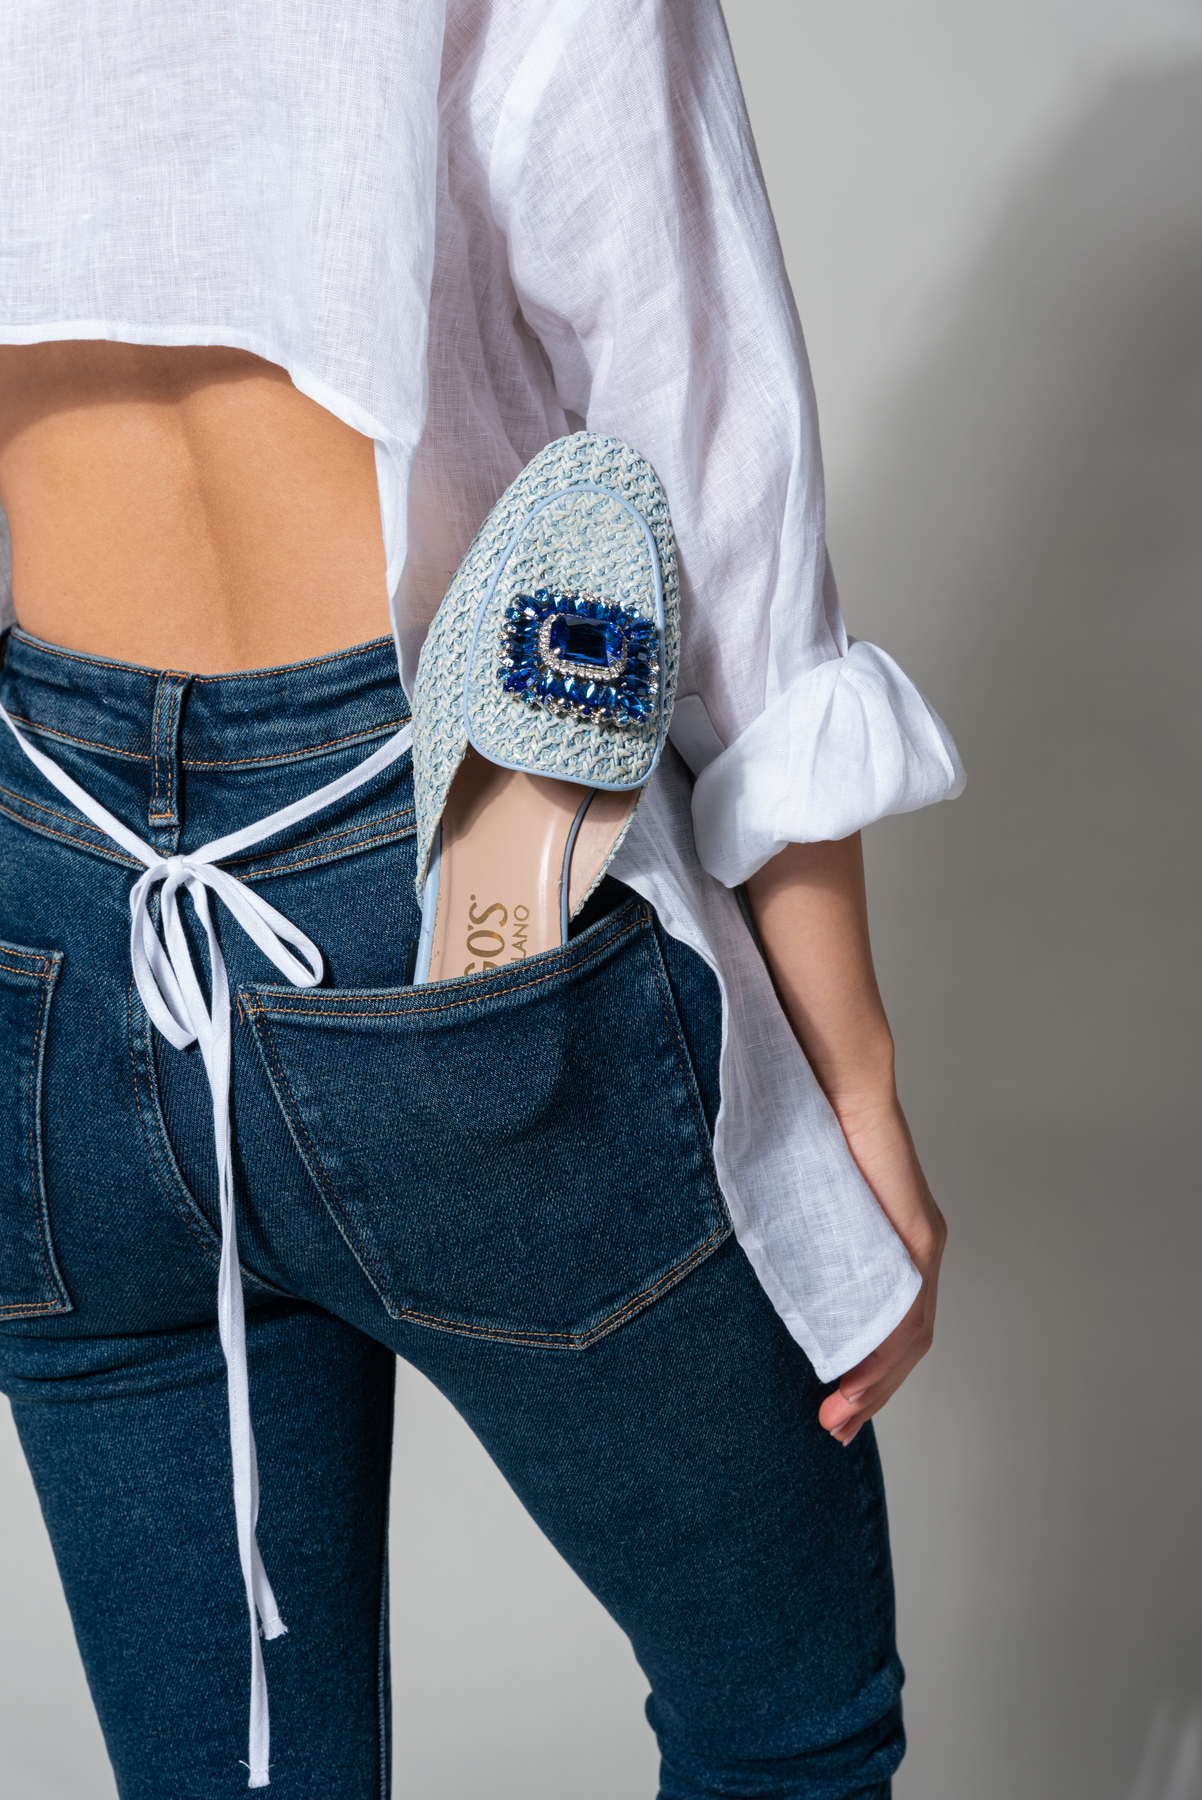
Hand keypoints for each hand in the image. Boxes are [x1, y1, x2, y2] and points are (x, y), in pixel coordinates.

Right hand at [816, 1091, 945, 1445]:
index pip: (889, 1326)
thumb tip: (769, 1267)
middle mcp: (916, 1250)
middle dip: (871, 1395)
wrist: (837, 1081)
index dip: (865, 1373)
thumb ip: (804, 1240)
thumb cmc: (811, 1129)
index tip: (833, 1407)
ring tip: (838, 1418)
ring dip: (875, 1385)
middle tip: (833, 1431)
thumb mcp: (806, 1202)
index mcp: (891, 1243)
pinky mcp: (916, 1237)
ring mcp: (920, 1245)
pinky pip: (906, 1310)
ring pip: (909, 1337)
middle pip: (905, 1345)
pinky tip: (856, 1379)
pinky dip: (883, 1353)